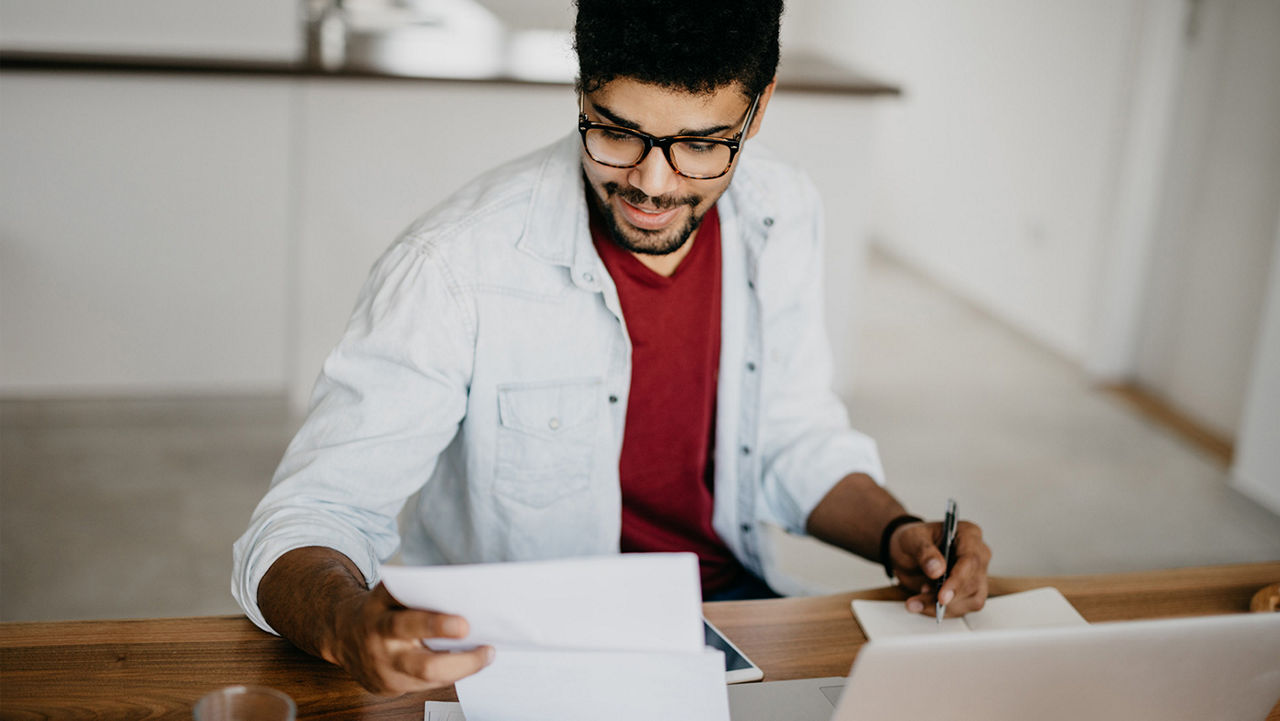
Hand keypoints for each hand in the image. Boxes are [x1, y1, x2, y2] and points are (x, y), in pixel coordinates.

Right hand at [326, 583, 493, 695]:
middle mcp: (383, 651)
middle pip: (424, 665)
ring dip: (463, 668)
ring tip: (486, 653)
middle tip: (486, 649)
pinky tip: (468, 662)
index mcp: (380, 620)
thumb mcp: (388, 594)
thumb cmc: (378, 610)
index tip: (464, 623)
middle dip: (460, 662)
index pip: (406, 624)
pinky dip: (451, 674)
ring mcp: (387, 674)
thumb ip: (416, 593)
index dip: (436, 625)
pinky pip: (427, 685)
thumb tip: (462, 595)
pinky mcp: (391, 688)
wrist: (343, 635)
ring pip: (430, 679)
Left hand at [888, 520, 990, 617]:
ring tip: (915, 602)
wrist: (907, 551)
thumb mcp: (912, 539)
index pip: (971, 561)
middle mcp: (978, 555)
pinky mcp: (969, 592)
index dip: (958, 581)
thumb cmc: (914, 539)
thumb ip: (924, 552)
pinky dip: (939, 610)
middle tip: (918, 601)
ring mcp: (976, 575)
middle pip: (973, 584)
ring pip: (971, 600)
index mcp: (969, 534)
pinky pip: (961, 608)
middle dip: (947, 598)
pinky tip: (921, 604)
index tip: (942, 597)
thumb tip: (937, 570)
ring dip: (943, 608)